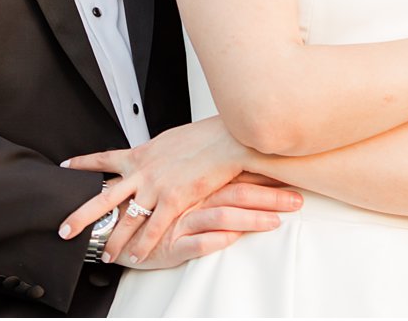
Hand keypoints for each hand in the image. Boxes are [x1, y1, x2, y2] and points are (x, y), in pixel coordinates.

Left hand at [58, 117, 300, 263]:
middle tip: (65, 229)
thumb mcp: (168, 140)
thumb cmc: (202, 137)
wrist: (223, 139)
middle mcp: (141, 172)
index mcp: (140, 154)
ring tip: (104, 255)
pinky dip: (143, 245)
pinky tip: (135, 257)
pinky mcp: (173, 200)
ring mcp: (155, 187)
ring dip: (113, 240)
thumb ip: (155, 154)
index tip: (65, 167)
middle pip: (104, 197)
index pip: (103, 159)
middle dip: (82, 216)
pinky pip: (153, 228)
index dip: (83, 164)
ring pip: (126, 219)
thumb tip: (152, 156)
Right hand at [124, 179, 297, 269]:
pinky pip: (196, 241)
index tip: (293, 177)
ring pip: (220, 214)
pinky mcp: (171, 242)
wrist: (111, 221)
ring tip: (274, 222)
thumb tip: (230, 165)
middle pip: (235, 192)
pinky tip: (233, 239)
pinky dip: (216, 240)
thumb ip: (205, 176)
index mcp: (194, 181)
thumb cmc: (147, 202)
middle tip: (296, 200)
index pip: (236, 175)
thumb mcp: (177, 182)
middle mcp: (190, 197)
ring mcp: (181, 218)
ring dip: (250, 219)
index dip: (265, 177)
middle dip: (269, 198)